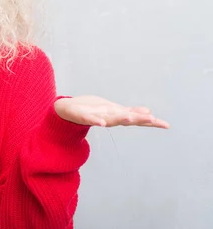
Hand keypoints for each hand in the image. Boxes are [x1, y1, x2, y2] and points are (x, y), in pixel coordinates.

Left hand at [54, 95, 169, 128]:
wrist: (67, 110)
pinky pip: (90, 119)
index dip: (151, 122)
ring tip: (131, 118)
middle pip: (126, 119)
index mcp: (117, 116)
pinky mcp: (83, 116)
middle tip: (153, 119)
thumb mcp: (113, 109)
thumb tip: (148, 111)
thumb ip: (129, 112)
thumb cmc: (91, 109)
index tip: (166, 125)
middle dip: (139, 119)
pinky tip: (102, 123)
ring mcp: (97, 117)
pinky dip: (96, 121)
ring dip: (121, 119)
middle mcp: (109, 118)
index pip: (136, 118)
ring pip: (111, 119)